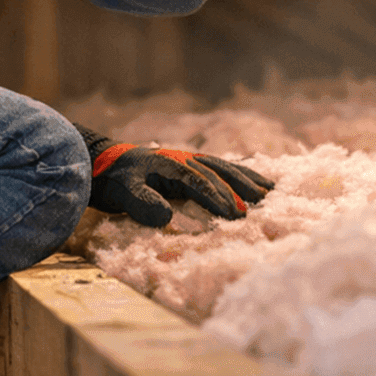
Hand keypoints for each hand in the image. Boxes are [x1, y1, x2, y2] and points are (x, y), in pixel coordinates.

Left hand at [82, 134, 274, 226]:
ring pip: (224, 167)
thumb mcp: (123, 193)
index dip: (217, 198)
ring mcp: (190, 159)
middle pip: (217, 173)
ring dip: (246, 179)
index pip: (198, 182)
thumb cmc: (115, 181)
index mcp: (170, 166)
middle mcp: (185, 159)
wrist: (106, 163)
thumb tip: (166, 217)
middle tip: (257, 209)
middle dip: (238, 191)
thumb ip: (141, 204)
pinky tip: (257, 181)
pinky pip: (221, 167)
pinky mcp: (193, 164)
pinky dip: (241, 173)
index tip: (234, 215)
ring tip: (269, 192)